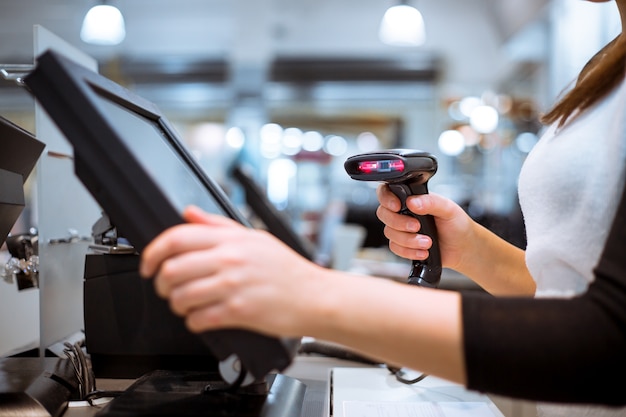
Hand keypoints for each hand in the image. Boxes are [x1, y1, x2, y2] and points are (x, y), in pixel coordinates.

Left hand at [139, 206, 326, 336]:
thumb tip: (189, 213)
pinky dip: (193, 321)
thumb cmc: (286, 269)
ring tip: (184, 304)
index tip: (148, 264)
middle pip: (172, 269)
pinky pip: (199, 319)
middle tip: (166, 287)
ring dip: (176, 305)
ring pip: (181, 297)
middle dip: (160, 283)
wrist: (314, 295)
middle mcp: (229, 260)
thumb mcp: (254, 237)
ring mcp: (233, 287)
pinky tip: (201, 317)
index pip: (176, 238)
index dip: (152, 252)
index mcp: (230, 240)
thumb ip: (217, 225)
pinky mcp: (239, 312)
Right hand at [375, 185, 473, 271]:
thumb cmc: (457, 225)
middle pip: (384, 214)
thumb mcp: (448, 208)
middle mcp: (404, 212)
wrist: (463, 248)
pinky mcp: (404, 245)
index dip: (387, 198)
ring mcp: (402, 229)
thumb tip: (412, 202)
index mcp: (412, 198)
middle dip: (399, 223)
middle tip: (417, 226)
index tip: (397, 206)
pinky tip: (423, 251)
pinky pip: (395, 248)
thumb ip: (431, 202)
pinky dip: (409, 251)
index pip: (388, 192)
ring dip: (409, 240)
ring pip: (390, 233)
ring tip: (427, 242)